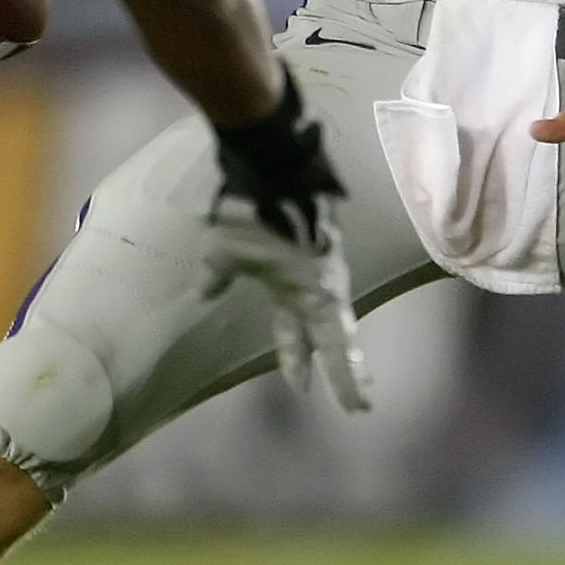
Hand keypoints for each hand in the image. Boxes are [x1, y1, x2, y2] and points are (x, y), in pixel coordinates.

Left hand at [203, 73, 369, 410]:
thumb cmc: (252, 210)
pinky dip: (306, 302)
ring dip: (322, 338)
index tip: (355, 409)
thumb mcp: (225, 249)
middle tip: (359, 406)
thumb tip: (205, 292)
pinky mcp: (316, 238)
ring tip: (317, 365)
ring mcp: (323, 259)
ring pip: (325, 310)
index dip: (339, 378)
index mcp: (310, 291)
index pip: (328, 346)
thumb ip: (218, 274)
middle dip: (344, 371)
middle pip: (336, 335)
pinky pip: (315, 281)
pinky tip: (297, 304)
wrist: (276, 155)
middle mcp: (324, 281)